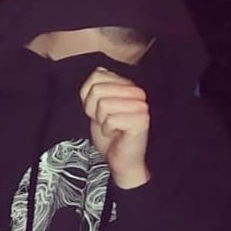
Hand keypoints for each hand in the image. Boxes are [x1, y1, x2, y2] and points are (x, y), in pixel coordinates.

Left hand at [79, 67, 149, 188]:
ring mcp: (141, 106)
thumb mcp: (96, 108)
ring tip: (111, 128)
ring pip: (103, 104)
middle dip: (93, 109)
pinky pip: (110, 120)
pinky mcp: (141, 121)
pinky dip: (108, 130)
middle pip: (97, 89)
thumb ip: (96, 89)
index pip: (96, 75)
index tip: (99, 111)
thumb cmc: (110, 135)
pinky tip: (117, 134)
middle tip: (105, 121)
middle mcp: (137, 92)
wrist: (121, 160)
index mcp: (127, 85)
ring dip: (101, 121)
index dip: (89, 96)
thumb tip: (100, 69)